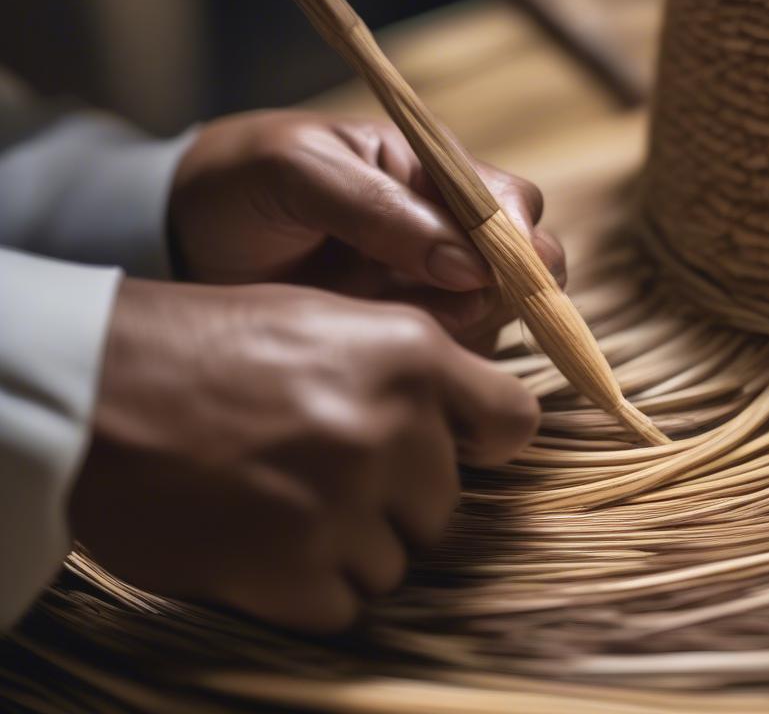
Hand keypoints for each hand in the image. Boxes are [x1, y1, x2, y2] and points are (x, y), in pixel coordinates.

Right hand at [71, 278, 538, 632]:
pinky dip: (310, 585)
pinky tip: (264, 540)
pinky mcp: (292, 570)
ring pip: (395, 561)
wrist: (101, 388)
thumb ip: (411, 368)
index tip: (461, 451)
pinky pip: (344, 604)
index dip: (488, 443)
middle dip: (398, 499)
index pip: (514, 422)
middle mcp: (392, 428)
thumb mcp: (330, 318)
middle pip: (444, 504)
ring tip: (284, 500)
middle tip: (328, 472)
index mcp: (411, 354)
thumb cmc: (213, 342)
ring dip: (350, 544)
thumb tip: (469, 419)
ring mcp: (344, 503)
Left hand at [169, 112, 565, 342]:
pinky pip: (450, 347)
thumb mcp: (299, 174)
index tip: (499, 279)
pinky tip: (379, 340)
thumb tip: (467, 263)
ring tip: (385, 317)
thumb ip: (380, 209)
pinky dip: (433, 353)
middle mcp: (441, 223)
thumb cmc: (240, 182)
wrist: (182, 235)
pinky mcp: (403, 324)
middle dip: (504, 292)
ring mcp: (426, 278)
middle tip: (444, 308)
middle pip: (522, 261)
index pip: (509, 200)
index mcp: (427, 167)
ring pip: (492, 312)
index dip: (519, 240)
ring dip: (460, 327)